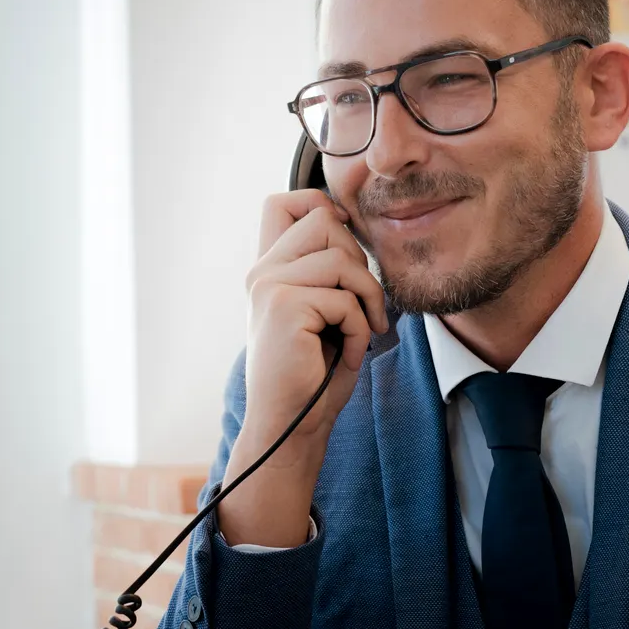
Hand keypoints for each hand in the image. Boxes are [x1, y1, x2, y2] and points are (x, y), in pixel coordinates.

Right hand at [218, 189, 388, 547]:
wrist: (290, 426)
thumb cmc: (313, 374)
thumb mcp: (320, 311)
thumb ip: (325, 269)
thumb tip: (348, 223)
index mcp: (267, 269)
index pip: (282, 202)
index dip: (320, 206)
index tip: (345, 241)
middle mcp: (262, 272)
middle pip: (323, 220)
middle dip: (359, 260)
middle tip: (361, 306)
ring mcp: (269, 287)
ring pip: (343, 260)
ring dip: (367, 299)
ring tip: (362, 332)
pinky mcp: (285, 307)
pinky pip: (346, 299)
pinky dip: (361, 330)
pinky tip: (347, 355)